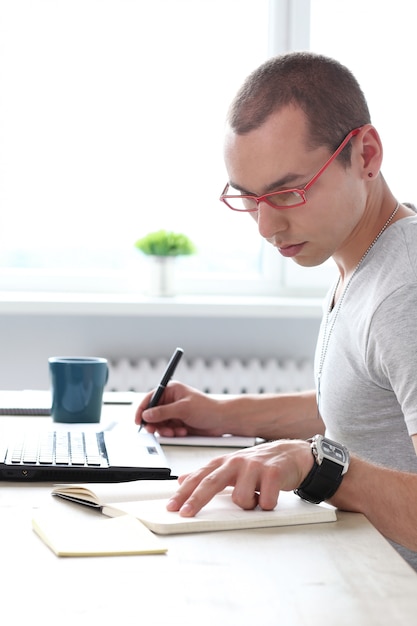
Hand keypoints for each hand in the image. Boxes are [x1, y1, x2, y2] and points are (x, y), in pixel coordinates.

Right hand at [135, 381, 225, 436]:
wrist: (221, 420)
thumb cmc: (207, 408)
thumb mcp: (183, 408)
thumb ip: (163, 412)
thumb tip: (147, 414)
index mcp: (171, 390)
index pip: (150, 398)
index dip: (142, 409)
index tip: (138, 420)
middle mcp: (170, 401)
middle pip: (152, 413)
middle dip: (154, 423)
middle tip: (155, 430)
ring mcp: (174, 413)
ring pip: (159, 424)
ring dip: (165, 430)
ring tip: (175, 431)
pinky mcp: (178, 423)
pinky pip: (167, 430)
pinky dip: (172, 433)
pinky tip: (182, 432)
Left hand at [166, 438, 313, 516]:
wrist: (292, 454)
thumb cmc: (260, 464)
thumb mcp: (231, 466)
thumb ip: (207, 474)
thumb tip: (181, 479)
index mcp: (225, 462)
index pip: (199, 477)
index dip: (184, 492)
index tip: (172, 506)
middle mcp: (236, 462)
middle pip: (211, 482)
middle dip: (196, 499)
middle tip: (186, 513)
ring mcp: (254, 466)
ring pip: (240, 498)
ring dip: (249, 504)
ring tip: (256, 497)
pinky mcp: (273, 473)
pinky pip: (264, 501)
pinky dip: (266, 504)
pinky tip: (269, 496)